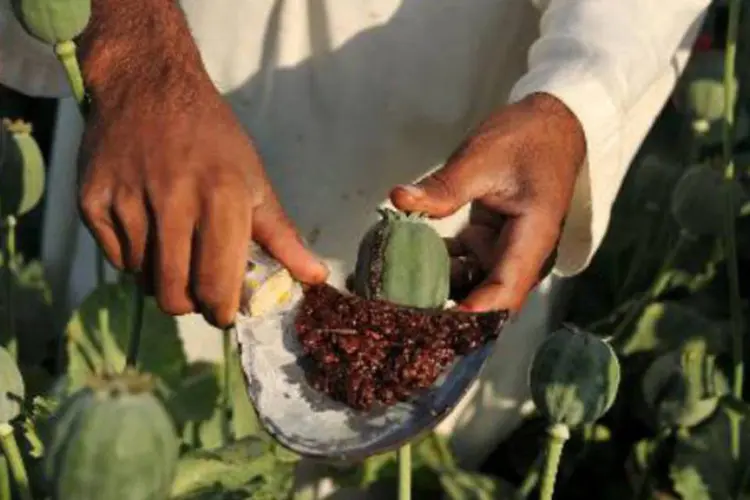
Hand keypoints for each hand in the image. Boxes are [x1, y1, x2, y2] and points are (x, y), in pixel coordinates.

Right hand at [76, 43, 327, 327]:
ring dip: (161, 276)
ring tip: (174, 245)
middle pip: (173, 294)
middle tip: (198, 289)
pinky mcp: (91, 200)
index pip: (216, 285)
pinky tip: (146, 226)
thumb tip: (315, 278)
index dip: (220, 311)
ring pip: (142, 279)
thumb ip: (281, 235)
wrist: (148, 85)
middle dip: (190, 303)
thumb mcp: (254, 179)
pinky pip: (114, 257)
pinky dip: (133, 256)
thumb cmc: (212, 137)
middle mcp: (173, 200)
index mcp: (222, 197)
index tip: (223, 310)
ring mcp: (126, 200)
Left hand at [390, 93, 584, 312]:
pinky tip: (405, 269)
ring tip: (394, 297)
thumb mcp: (480, 158)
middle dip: (450, 312)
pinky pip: (464, 268)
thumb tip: (398, 200)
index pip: (504, 289)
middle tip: (404, 318)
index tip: (437, 325)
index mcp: (532, 238)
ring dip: (439, 291)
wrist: (549, 126)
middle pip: (489, 298)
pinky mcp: (491, 245)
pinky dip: (438, 269)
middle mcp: (523, 255)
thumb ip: (442, 187)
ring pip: (472, 286)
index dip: (473, 313)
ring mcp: (506, 252)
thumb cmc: (524, 140)